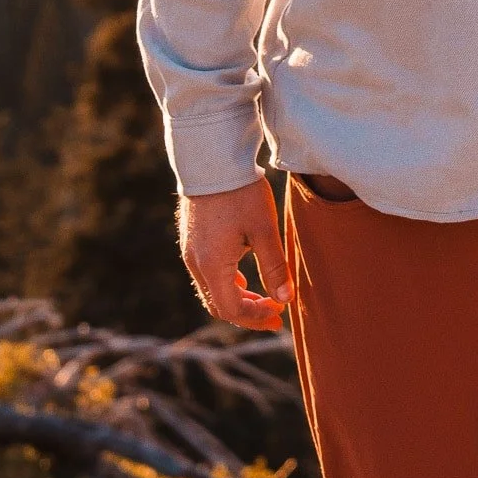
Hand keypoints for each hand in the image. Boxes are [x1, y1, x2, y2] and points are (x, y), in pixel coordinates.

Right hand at [179, 177, 290, 331]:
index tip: (280, 314)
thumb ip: (274, 266)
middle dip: (247, 313)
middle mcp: (196, 264)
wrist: (213, 160)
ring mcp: (190, 252)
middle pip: (218, 305)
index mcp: (212, 266)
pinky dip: (226, 282)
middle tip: (274, 312)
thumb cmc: (241, 193)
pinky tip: (243, 275)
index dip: (256, 318)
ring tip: (263, 296)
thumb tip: (286, 299)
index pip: (232, 310)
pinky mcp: (192, 240)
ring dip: (237, 298)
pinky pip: (207, 274)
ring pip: (211, 290)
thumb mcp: (264, 229)